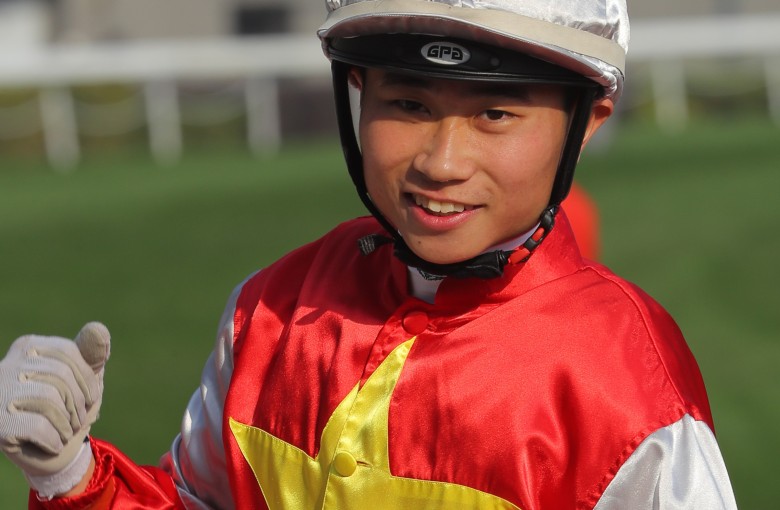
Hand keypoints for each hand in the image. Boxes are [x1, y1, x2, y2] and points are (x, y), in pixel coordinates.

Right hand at [0, 322, 109, 496]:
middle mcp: (6, 366)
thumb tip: (98, 328)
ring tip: (64, 432)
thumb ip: (92, 353)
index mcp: (28, 348)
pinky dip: (55, 440)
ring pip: (49, 399)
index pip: (66, 351)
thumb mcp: (86, 379)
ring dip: (67, 424)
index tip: (89, 398)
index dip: (87, 379)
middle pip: (59, 375)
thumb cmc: (70, 408)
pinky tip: (52, 444)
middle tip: (76, 421)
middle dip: (78, 403)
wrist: (52, 455)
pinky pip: (37, 426)